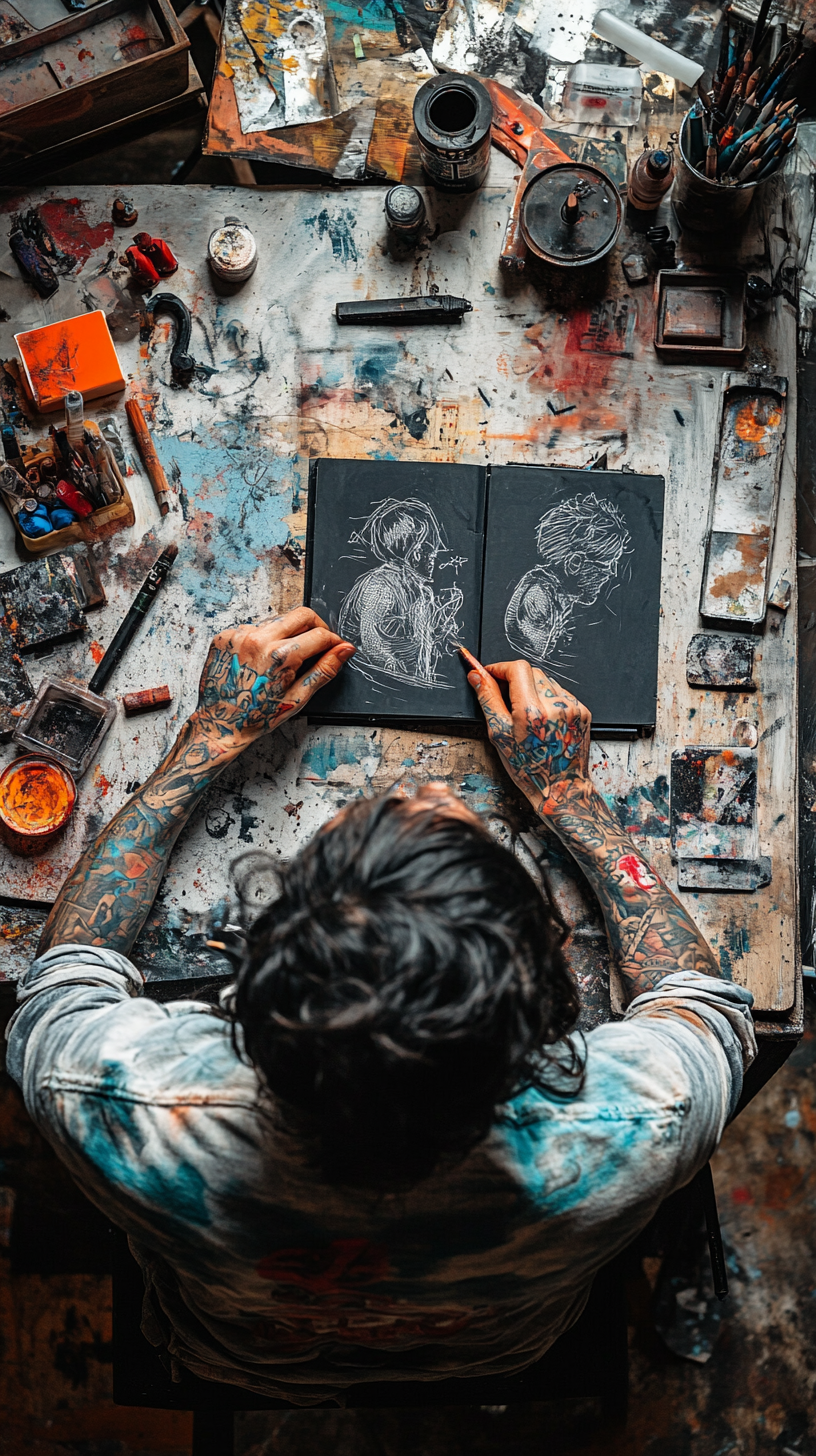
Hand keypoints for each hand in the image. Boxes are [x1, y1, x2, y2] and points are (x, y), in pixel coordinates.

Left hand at [194, 608, 354, 745]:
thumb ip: (324, 670)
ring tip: (285, 657)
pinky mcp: (225, 636)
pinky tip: (261, 659)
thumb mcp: (298, 696)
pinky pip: (254, 627)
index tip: (337, 647)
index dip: (334, 641)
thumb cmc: (257, 715)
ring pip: (278, 619)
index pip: (319, 635)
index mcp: (280, 656)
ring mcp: (240, 635)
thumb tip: (344, 651)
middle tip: (318, 643)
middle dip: (317, 626)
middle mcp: (259, 639)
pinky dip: (264, 638)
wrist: (220, 723)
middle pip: (301, 615)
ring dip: (289, 632)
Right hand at [461, 648, 590, 815]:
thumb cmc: (528, 767)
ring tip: (525, 713)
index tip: (490, 674)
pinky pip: (559, 692)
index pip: (517, 668)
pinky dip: (547, 698)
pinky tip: (542, 718)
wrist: (560, 786)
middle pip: (531, 671)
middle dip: (514, 678)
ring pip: (546, 680)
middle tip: (504, 695)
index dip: (500, 668)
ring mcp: (572, 707)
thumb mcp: (499, 735)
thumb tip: (477, 677)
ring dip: (531, 688)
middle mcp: (555, 705)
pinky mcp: (582, 711)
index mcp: (532, 711)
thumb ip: (488, 700)